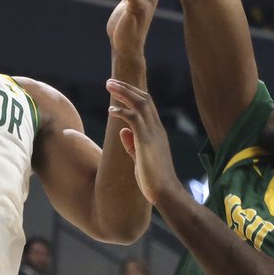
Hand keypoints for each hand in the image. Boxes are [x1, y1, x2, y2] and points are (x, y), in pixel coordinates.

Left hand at [106, 79, 181, 207]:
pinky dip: (122, 111)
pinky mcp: (146, 141)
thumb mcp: (140, 158)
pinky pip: (134, 118)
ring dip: (124, 92)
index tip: (119, 89)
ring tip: (109, 85)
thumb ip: (132, 144)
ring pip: (141, 104)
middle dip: (127, 88)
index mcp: (157, 132)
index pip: (148, 106)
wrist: (165, 192)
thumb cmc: (153, 180)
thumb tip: (122, 131)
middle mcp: (157, 129)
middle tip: (110, 82)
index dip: (134, 95)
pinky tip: (111, 110)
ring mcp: (153, 134)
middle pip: (145, 99)